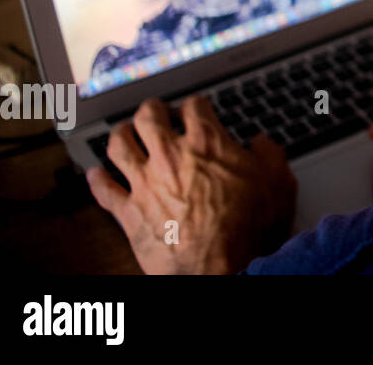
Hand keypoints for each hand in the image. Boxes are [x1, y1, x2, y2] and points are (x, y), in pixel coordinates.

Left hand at [87, 96, 296, 274]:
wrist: (217, 269)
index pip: (194, 106)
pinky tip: (95, 174)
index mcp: (207, 143)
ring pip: (118, 145)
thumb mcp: (278, 183)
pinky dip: (97, 180)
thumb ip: (269, 155)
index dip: (196, 104)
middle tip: (156, 111)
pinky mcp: (129, 212)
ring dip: (120, 135)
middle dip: (152, 110)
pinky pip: (104, 190)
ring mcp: (145, 183)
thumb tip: (261, 143)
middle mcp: (170, 156)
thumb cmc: (246, 228)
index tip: (198, 109)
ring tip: (125, 132)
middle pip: (148, 116)